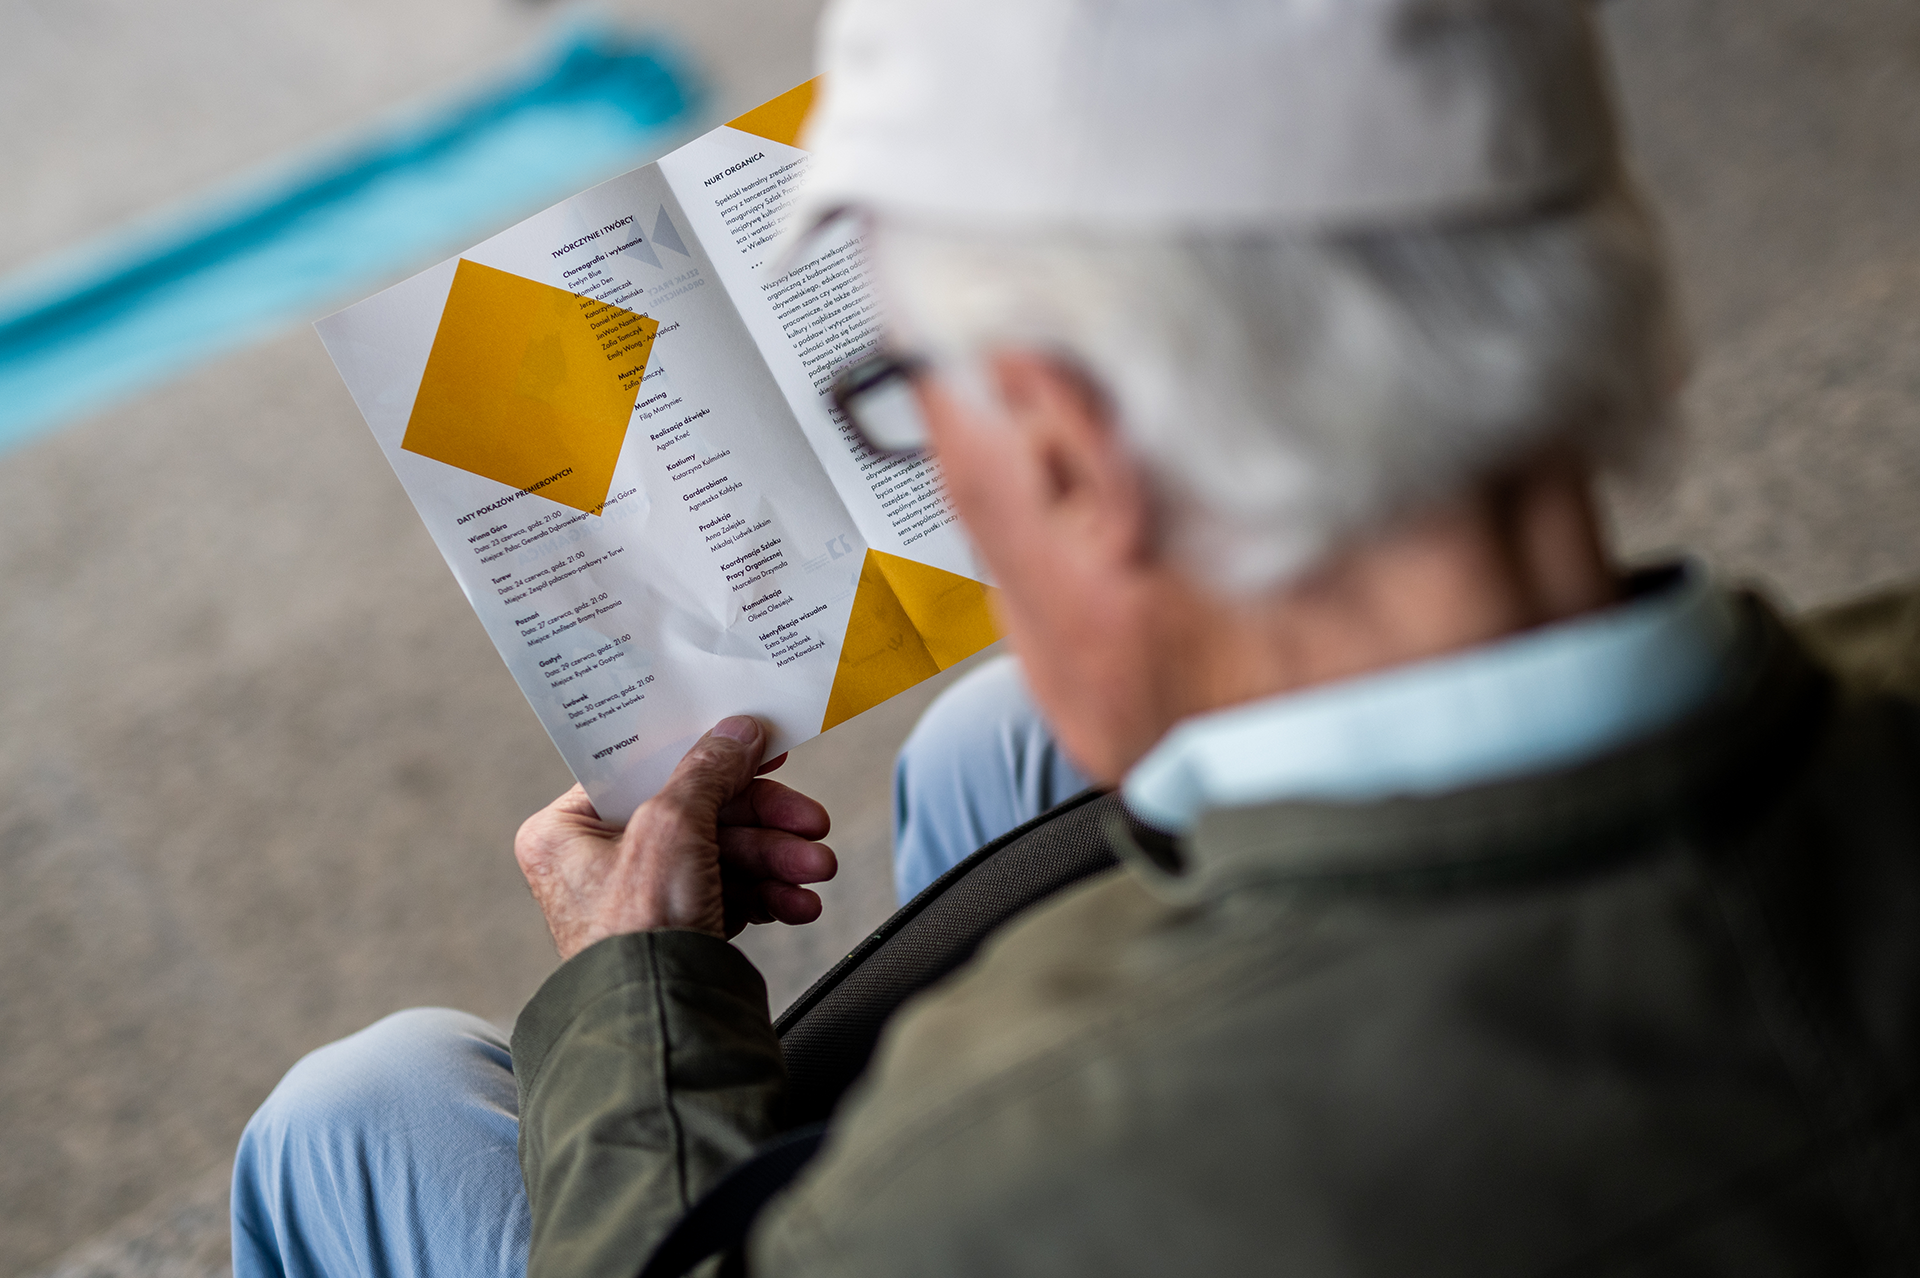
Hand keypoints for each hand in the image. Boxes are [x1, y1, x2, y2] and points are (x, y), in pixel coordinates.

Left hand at [514, 716, 835, 957]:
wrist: (659, 1027)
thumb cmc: (639, 931)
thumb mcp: (672, 825)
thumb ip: (708, 770)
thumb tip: (737, 731)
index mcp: (567, 830)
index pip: (645, 770)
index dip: (708, 754)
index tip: (760, 745)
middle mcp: (597, 863)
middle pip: (698, 814)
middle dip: (766, 824)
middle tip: (812, 822)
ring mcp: (639, 901)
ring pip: (723, 856)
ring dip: (778, 860)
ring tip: (817, 870)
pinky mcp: (676, 931)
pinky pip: (728, 895)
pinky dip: (767, 895)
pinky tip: (800, 904)